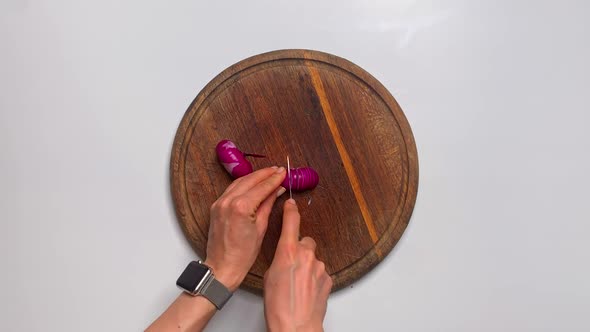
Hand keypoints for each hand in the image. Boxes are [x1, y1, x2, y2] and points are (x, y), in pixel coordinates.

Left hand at [205, 167, 286, 290]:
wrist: (222, 266)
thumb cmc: (243, 254)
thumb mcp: (261, 228)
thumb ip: (267, 205)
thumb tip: (276, 191)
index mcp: (241, 207)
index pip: (261, 187)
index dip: (274, 179)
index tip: (283, 172)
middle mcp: (228, 201)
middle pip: (250, 180)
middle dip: (265, 174)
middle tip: (278, 170)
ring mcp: (219, 203)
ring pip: (239, 182)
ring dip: (254, 176)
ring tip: (268, 174)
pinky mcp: (216, 206)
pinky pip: (231, 189)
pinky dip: (243, 184)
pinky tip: (252, 183)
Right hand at [264, 199, 332, 331]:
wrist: (296, 326)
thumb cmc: (279, 306)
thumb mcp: (270, 277)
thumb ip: (279, 261)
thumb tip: (285, 259)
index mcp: (287, 252)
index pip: (291, 222)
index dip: (291, 211)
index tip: (291, 204)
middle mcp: (306, 255)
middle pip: (305, 242)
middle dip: (300, 250)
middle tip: (291, 266)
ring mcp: (319, 266)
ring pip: (313, 259)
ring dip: (307, 267)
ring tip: (297, 285)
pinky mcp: (328, 278)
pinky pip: (320, 272)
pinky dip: (314, 278)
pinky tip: (306, 291)